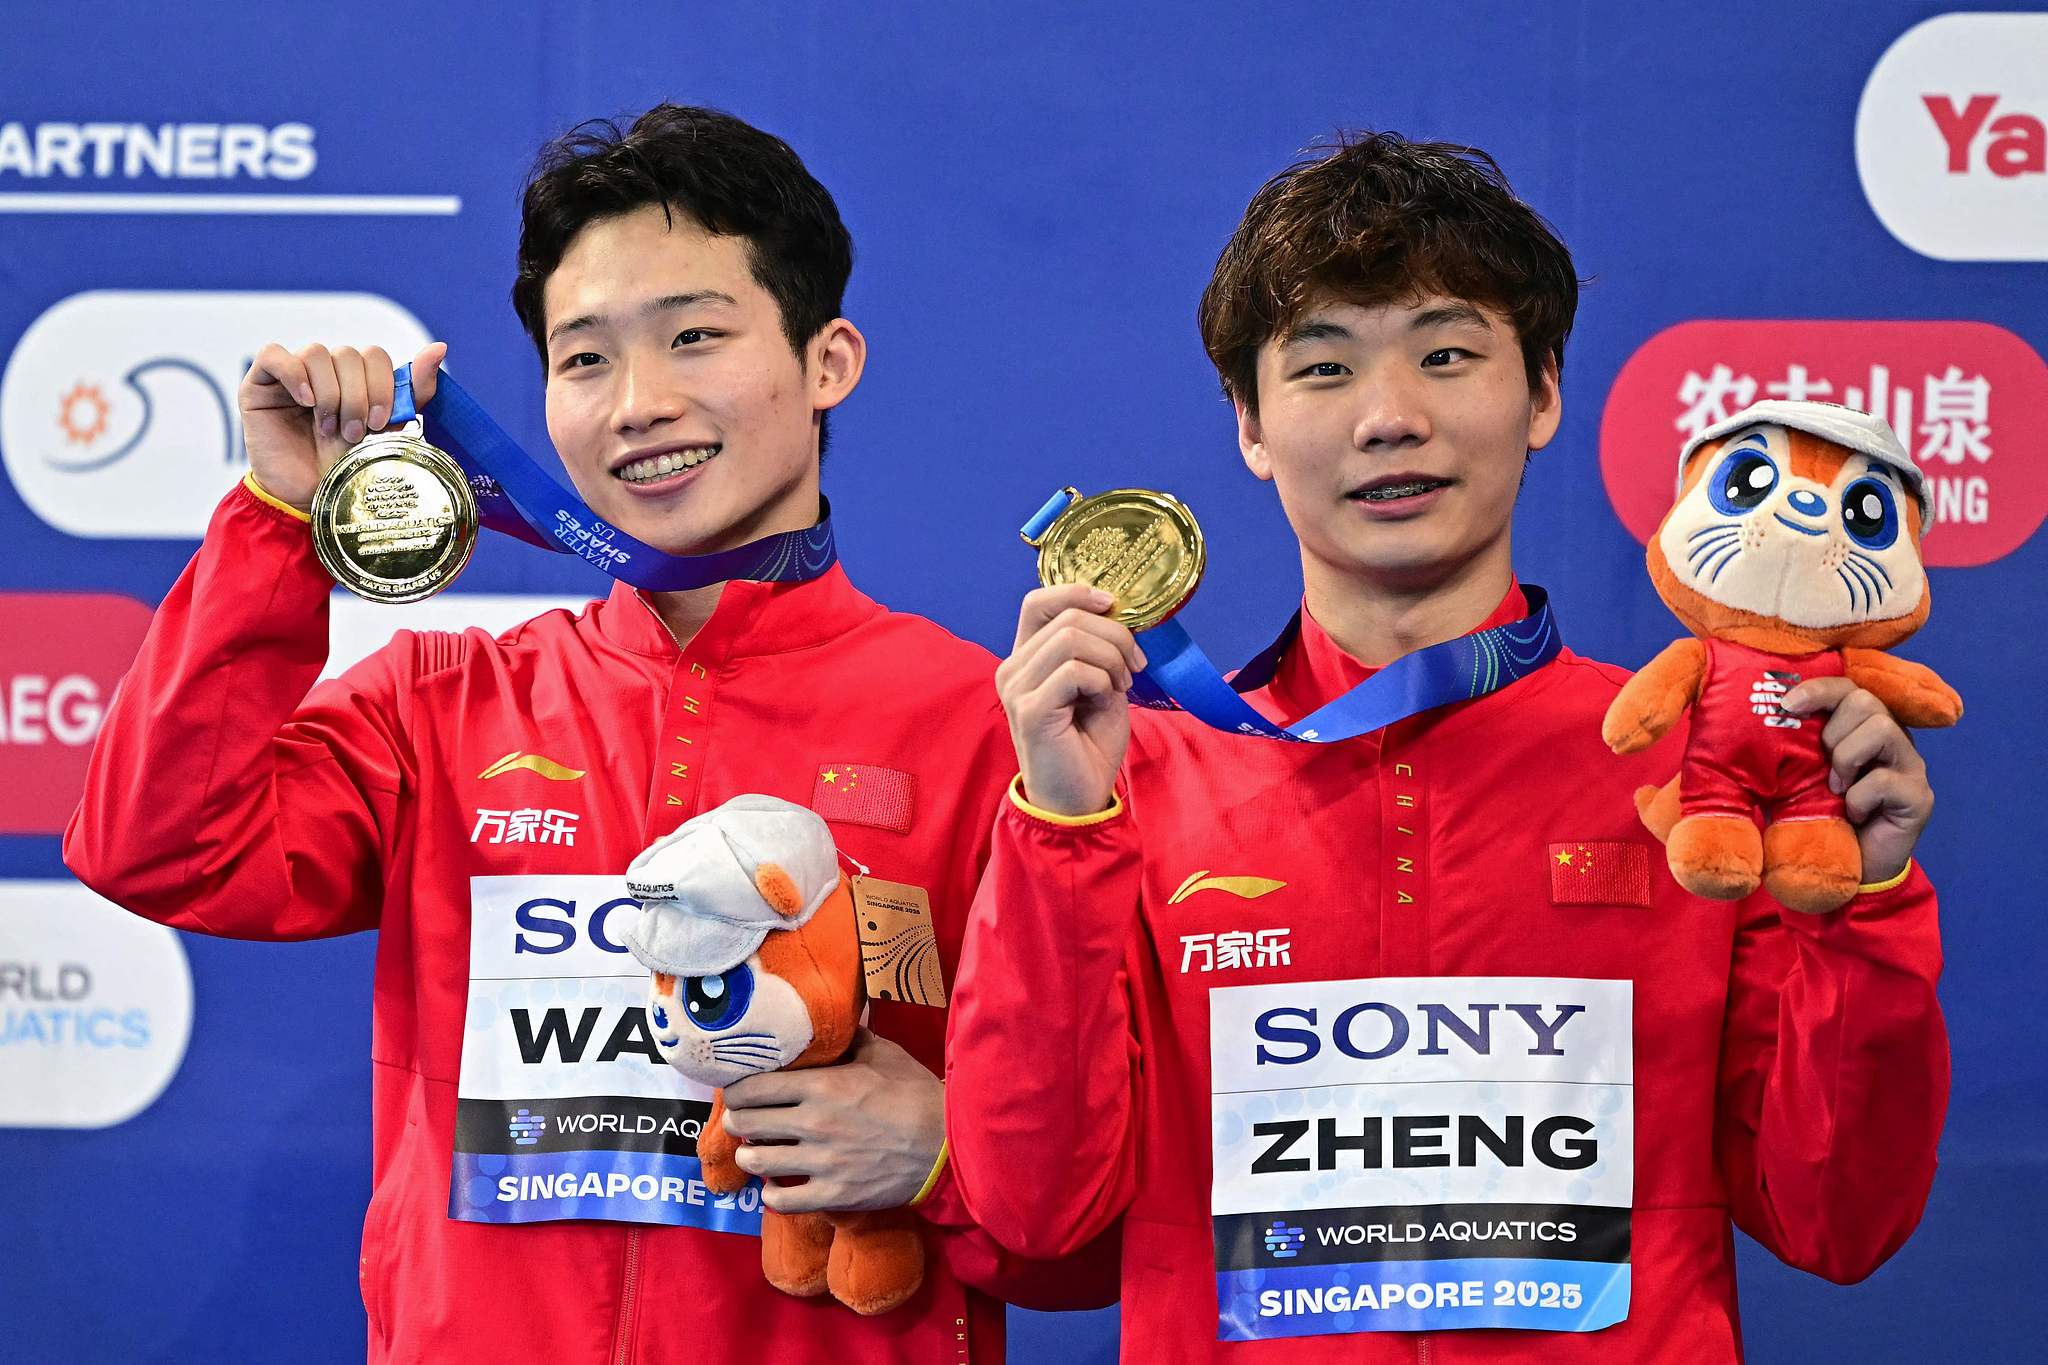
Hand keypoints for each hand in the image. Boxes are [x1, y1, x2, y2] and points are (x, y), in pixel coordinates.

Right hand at [237, 340, 446, 511]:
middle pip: (348, 354)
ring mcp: (292, 376)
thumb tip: (439, 348)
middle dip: (358, 395)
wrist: (309, 501)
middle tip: (354, 432)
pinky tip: (306, 401)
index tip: (380, 422)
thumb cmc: (346, 469)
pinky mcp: (259, 384)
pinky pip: (273, 354)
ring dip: (330, 393)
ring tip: (329, 428)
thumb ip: (412, 391)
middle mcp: (325, 372)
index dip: (382, 384)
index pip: (374, 355)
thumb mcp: (387, 432)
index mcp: (356, 379)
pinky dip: (294, 374)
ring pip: (317, 353)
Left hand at [721, 1028, 944, 1212]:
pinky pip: (783, 1201)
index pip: (754, 1086)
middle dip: (737, 1119)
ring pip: (757, 1162)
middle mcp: (814, 1123)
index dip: (736, 1088)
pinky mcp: (834, 1194)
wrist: (947, 1145)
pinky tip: (776, 1185)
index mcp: (823, 1085)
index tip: (735, 1089)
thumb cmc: (915, 1095)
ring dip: (749, 1155)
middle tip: (740, 1118)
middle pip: (747, 1122)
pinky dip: (773, 1194)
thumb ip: (852, 1039)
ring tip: (753, 1152)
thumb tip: (834, 1024)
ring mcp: (822, 1162)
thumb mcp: (885, 1055)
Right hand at [995, 584, 1144, 817]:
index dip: (1077, 592)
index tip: (1114, 606)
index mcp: (1026, 659)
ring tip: (1121, 686)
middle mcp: (1013, 668)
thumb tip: (1116, 612)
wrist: (1078, 799)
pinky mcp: (1028, 709)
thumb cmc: (1088, 744)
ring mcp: (1016, 688)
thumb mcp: (1100, 684)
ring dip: (1111, 658)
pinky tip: (1105, 701)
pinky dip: (1101, 681)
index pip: (1038, 601)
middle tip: (1134, 668)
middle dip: (1115, 635)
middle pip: (1067, 616)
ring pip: (1072, 637)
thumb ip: (1098, 648)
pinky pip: (1074, 670)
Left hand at [1782, 676, 1932, 885]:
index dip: (1818, 690)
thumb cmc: (1824, 815)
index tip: (1786, 705)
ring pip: (1880, 729)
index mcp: (1863, 727)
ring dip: (1846, 760)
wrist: (1852, 868)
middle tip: (1824, 767)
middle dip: (1833, 733)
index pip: (1848, 688)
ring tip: (1837, 789)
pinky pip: (1883, 781)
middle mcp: (1894, 738)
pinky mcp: (1919, 797)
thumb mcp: (1805, 774)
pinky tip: (1853, 814)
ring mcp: (1911, 766)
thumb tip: (1762, 714)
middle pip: (1865, 701)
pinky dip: (1857, 799)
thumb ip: (1799, 746)